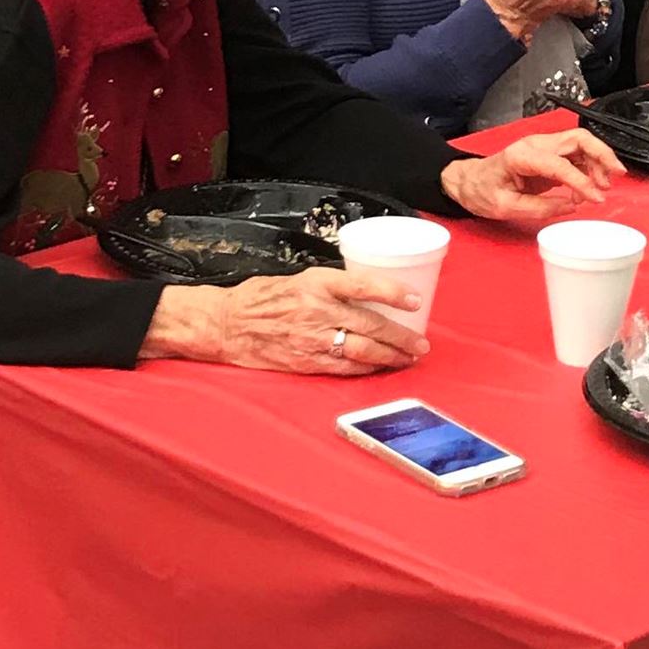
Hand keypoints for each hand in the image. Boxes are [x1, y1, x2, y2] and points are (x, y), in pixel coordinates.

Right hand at [140, 269, 424, 374]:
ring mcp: (311, 339)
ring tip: (409, 358)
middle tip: (422, 343)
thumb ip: (331, 287)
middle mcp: (316, 311)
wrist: (226, 324)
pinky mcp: (306, 361)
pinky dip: (367, 368)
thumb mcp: (297, 279)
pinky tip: (381, 368)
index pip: (362, 286)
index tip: (415, 301)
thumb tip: (369, 293)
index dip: (392, 293)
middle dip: (401, 337)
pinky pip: (344, 367)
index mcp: (315, 283)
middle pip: (370, 324)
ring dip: (391, 356)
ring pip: (362, 350)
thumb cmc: (262, 297)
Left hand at [440, 128, 622, 225]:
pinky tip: (589, 187)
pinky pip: (576, 156)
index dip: (582, 181)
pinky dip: (589, 168)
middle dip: (602, 155)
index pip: (560, 164)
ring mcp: (543, 147)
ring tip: (602, 187)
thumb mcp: (505, 207)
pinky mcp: (548, 155)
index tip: (596, 198)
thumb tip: (570, 206)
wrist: (469, 181)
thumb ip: (539, 208)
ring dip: (598, 162)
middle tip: (617, 176)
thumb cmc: (481, 191)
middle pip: (579, 139)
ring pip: (581, 144)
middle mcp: (535, 145)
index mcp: (522, 156)